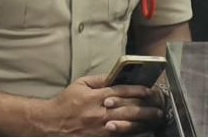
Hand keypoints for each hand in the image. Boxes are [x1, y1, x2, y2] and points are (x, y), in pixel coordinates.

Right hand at [32, 74, 162, 135]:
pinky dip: (130, 133)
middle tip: (158, 108)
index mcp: (96, 96)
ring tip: (154, 119)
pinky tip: (140, 132)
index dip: (138, 91)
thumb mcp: (80, 84)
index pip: (122, 91)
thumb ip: (100, 79)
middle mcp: (99, 112)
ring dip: (142, 122)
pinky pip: (118, 136)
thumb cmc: (65, 103)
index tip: (149, 91)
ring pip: (126, 124)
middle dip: (146, 108)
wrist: (48, 125)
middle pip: (128, 109)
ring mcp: (99, 128)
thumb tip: (116, 75)